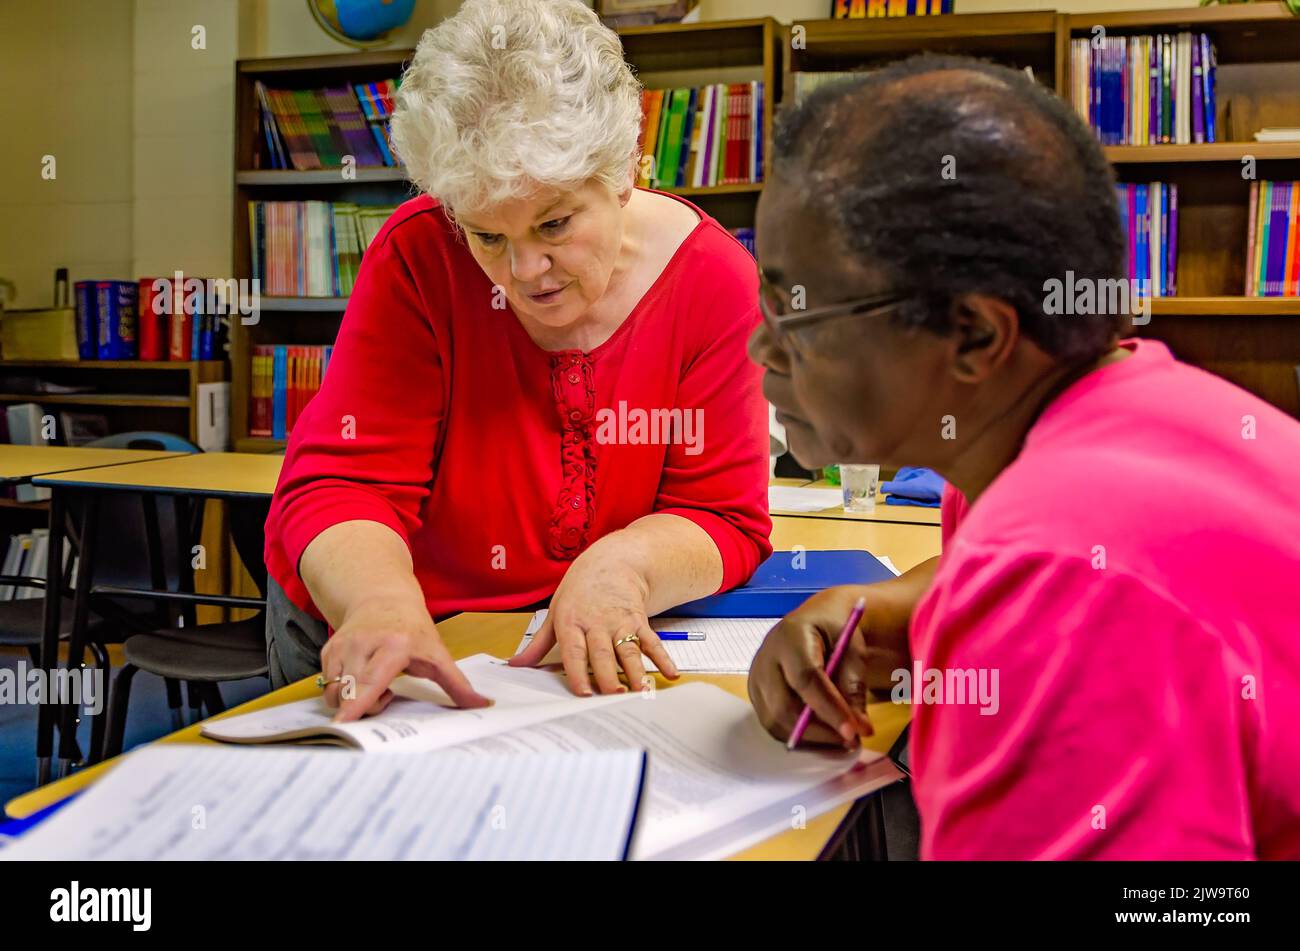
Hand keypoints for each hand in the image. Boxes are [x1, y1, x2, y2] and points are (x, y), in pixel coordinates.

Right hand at [320, 595, 490, 721]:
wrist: (383, 599)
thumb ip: (457, 683)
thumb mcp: (438, 654)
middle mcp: (364, 644)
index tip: (342, 725)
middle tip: (387, 695)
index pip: (372, 680)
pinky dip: (344, 691)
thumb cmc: (414, 630)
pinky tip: (361, 677)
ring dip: (354, 700)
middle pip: (352, 692)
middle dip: (364, 708)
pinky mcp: (328, 651)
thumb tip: (483, 704)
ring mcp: (342, 646)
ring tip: (376, 684)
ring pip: (336, 692)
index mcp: (394, 645)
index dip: (357, 704)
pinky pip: (328, 685)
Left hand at [509, 554, 679, 695]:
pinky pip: (652, 642)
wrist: (612, 562)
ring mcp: (620, 622)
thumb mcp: (555, 612)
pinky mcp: (640, 621)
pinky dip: (663, 658)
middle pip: (603, 653)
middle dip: (608, 675)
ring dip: (636, 671)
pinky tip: (670, 674)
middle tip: (613, 696)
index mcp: (572, 622)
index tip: (583, 693)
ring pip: (628, 650)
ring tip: (641, 691)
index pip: (574, 651)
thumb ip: (538, 643)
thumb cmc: (579, 591)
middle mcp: (597, 623)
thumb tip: (515, 666)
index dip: (578, 672)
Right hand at [748, 584, 892, 748]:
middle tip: (851, 739)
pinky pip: (774, 725)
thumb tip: (859, 729)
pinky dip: (800, 736)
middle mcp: (765, 657)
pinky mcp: (756, 695)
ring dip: (811, 738)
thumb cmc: (834, 631)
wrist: (813, 621)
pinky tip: (822, 732)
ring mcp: (756, 677)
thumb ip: (854, 685)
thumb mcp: (853, 648)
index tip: (854, 732)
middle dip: (820, 731)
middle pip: (784, 706)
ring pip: (776, 722)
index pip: (805, 678)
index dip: (829, 709)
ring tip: (839, 736)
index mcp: (790, 635)